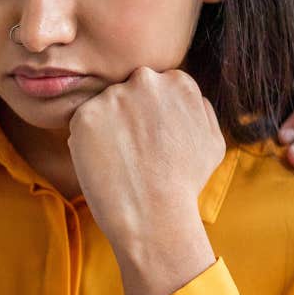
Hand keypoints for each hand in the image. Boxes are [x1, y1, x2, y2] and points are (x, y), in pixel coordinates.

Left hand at [69, 67, 223, 294]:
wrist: (155, 213)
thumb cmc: (185, 183)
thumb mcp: (212, 140)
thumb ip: (199, 109)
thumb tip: (186, 97)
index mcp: (178, 81)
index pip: (153, 87)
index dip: (148, 115)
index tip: (150, 139)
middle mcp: (145, 81)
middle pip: (126, 92)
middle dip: (127, 115)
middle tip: (133, 150)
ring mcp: (113, 96)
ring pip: (102, 108)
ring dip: (105, 128)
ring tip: (120, 161)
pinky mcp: (85, 115)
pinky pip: (81, 125)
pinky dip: (86, 143)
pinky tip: (103, 164)